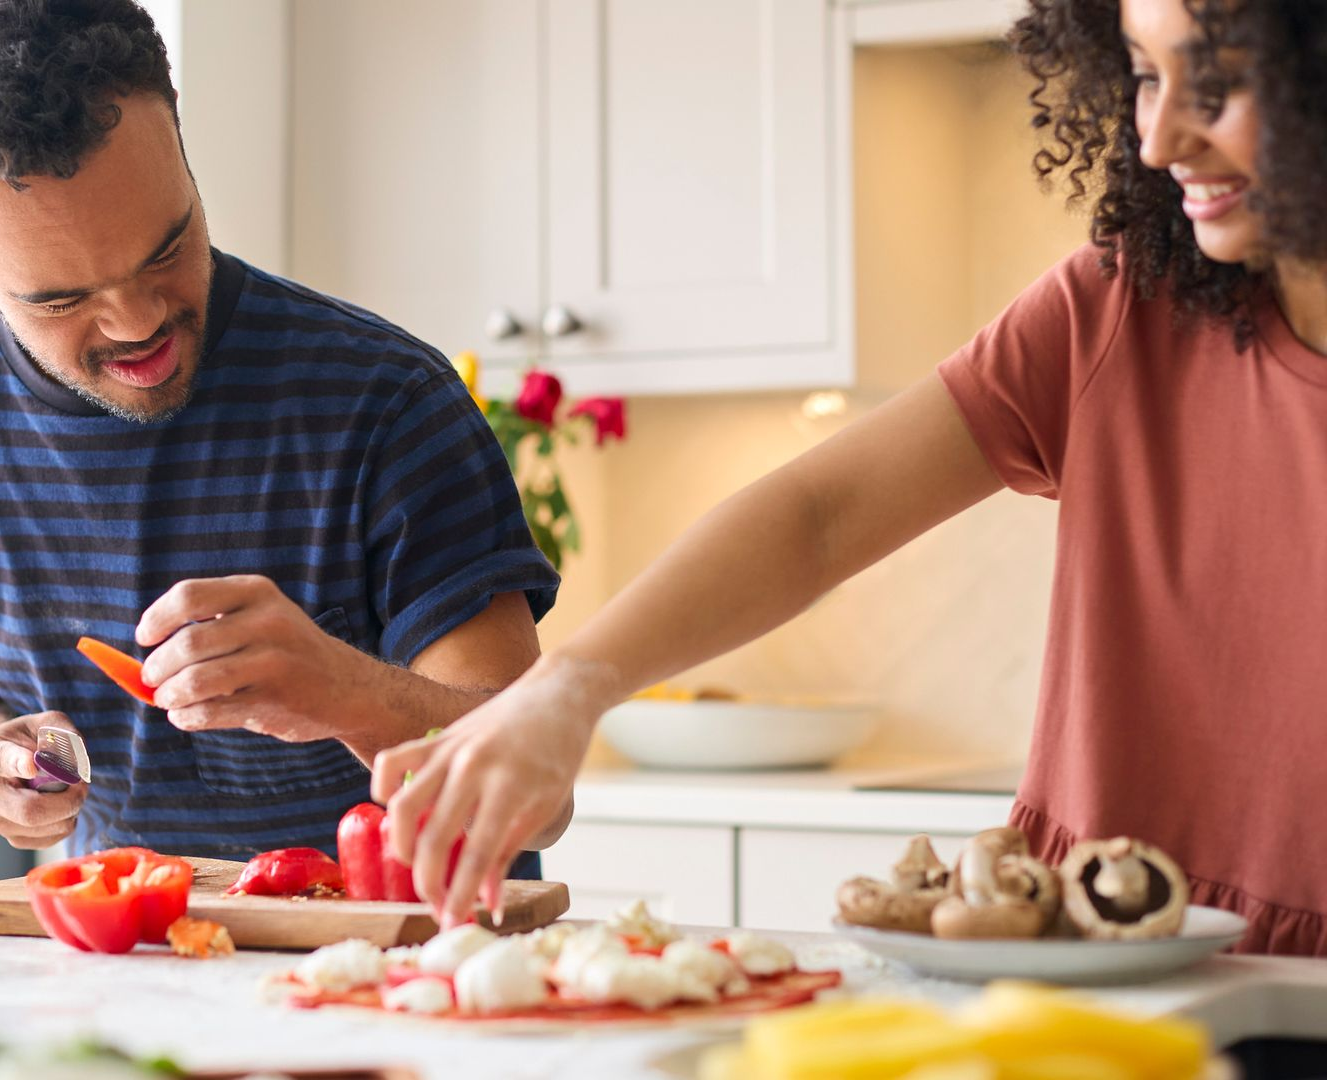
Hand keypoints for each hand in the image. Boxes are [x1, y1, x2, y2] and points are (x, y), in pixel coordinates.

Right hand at [0, 712, 86, 848]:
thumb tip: (74, 758)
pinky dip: (67, 820)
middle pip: (31, 811)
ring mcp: (0, 821)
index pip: (3, 762)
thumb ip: (62, 731)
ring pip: (48, 827)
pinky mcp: (15, 837)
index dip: (17, 764)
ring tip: (69, 789)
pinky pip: (54, 837)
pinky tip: (60, 805)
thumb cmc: (30, 740)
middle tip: (81, 784)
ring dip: (71, 808)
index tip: (31, 766)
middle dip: (70, 799)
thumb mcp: (44, 724)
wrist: (12, 761)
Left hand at [137, 575, 373, 742]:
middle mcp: (268, 622)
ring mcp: (274, 662)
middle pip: (187, 643)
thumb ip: (207, 628)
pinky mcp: (273, 701)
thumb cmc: (287, 652)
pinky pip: (210, 712)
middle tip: (153, 679)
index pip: (188, 596)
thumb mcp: (259, 620)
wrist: (347, 687)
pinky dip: (187, 717)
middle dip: (157, 667)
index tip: (145, 638)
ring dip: (169, 696)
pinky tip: (190, 715)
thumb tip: (137, 664)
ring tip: (169, 699)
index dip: (156, 618)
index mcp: (258, 593)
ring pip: (195, 681)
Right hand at [372, 653, 617, 924]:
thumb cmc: (559, 752)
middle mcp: (474, 765)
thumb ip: (509, 853)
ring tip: (415, 866)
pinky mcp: (438, 737)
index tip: (452, 923)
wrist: (559, 693)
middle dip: (430, 882)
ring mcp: (451, 748)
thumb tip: (488, 905)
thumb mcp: (546, 806)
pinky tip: (394, 813)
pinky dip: (384, 788)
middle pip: (434, 836)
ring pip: (403, 805)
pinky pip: (395, 762)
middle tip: (436, 906)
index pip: (477, 852)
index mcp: (510, 784)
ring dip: (401, 846)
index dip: (462, 894)